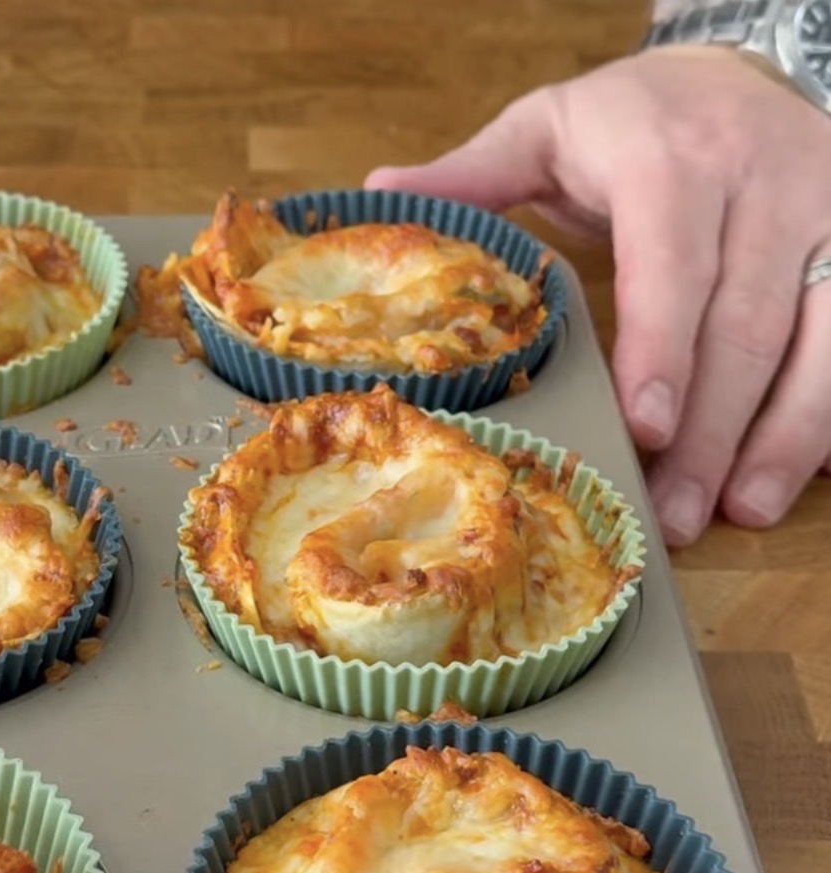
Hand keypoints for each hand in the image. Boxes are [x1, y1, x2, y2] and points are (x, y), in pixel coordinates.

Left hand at [366, 49, 830, 545]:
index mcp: (672, 159)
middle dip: (711, 431)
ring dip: (781, 435)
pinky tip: (795, 471)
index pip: (673, 261)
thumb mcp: (548, 128)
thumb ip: (476, 174)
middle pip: (745, 322)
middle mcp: (764, 182)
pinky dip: (825, 411)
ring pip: (820, 335)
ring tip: (739, 511)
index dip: (663, 347)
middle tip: (673, 514)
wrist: (742, 66)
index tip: (646, 427)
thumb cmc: (634, 119)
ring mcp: (826, 213)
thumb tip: (378, 193)